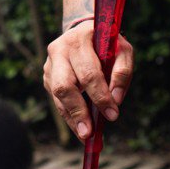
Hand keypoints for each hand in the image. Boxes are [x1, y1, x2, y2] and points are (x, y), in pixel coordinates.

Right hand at [43, 21, 135, 141]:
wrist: (85, 32)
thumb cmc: (107, 44)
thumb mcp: (122, 50)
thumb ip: (122, 72)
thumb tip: (115, 100)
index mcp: (79, 40)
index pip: (89, 73)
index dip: (101, 96)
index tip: (112, 115)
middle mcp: (59, 50)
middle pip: (65, 86)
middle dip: (78, 111)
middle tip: (89, 134)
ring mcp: (49, 63)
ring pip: (57, 95)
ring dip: (71, 118)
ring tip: (84, 136)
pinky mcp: (47, 76)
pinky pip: (56, 99)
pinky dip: (68, 115)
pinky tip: (79, 127)